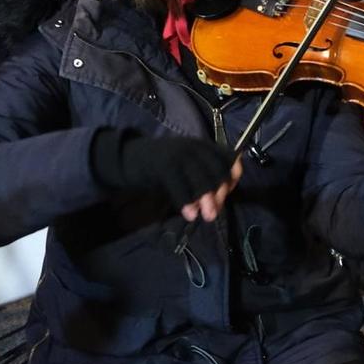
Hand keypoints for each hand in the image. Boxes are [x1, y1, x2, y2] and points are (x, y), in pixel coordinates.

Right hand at [91, 129, 241, 222]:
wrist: (131, 157)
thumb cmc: (162, 167)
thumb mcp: (188, 168)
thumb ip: (204, 179)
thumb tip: (220, 200)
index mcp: (203, 146)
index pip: (228, 158)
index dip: (232, 176)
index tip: (228, 194)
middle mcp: (194, 147)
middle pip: (216, 170)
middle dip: (220, 192)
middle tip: (215, 211)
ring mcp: (179, 154)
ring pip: (201, 178)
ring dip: (207, 199)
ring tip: (206, 216)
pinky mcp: (164, 164)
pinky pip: (180, 185)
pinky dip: (186, 201)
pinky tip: (189, 214)